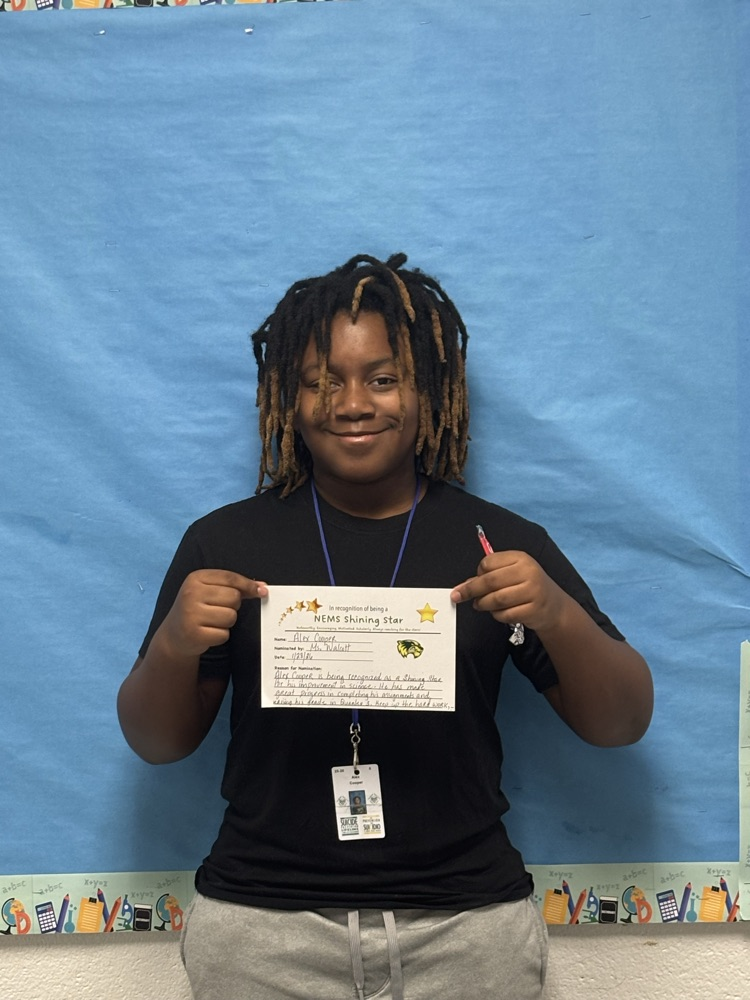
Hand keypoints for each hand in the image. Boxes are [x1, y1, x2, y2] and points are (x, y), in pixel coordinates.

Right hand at [158, 569, 267, 657]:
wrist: (174, 634)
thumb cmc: (198, 608)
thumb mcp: (210, 591)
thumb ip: (235, 587)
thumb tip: (263, 588)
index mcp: (195, 578)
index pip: (230, 578)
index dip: (248, 585)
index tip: (262, 590)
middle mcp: (191, 594)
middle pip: (234, 597)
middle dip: (233, 605)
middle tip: (219, 609)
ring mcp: (191, 614)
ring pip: (231, 616)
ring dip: (227, 622)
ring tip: (212, 621)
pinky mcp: (194, 634)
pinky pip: (224, 634)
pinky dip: (221, 636)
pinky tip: (208, 632)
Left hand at [450, 550, 568, 634]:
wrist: (554, 606)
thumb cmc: (527, 587)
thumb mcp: (512, 575)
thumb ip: (489, 577)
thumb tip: (463, 587)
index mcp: (520, 558)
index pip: (489, 562)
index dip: (477, 573)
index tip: (473, 580)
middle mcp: (528, 572)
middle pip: (490, 581)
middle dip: (471, 590)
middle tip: (460, 596)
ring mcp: (533, 591)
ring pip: (497, 599)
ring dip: (483, 604)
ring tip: (480, 605)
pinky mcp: (534, 610)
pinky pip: (506, 614)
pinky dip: (497, 615)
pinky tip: (498, 613)